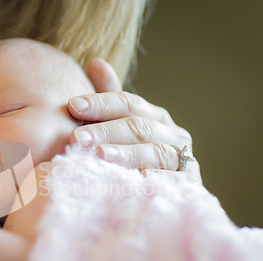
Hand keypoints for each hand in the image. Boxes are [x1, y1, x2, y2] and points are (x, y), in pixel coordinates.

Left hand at [67, 58, 200, 182]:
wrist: (161, 195)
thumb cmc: (133, 157)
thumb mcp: (120, 128)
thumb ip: (109, 100)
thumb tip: (97, 63)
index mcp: (155, 117)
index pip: (127, 104)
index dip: (100, 103)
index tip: (72, 105)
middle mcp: (172, 135)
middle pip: (138, 128)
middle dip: (105, 131)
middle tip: (77, 137)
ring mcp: (183, 160)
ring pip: (154, 153)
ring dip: (126, 154)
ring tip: (99, 156)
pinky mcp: (190, 186)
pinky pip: (172, 182)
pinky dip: (155, 180)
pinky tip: (134, 181)